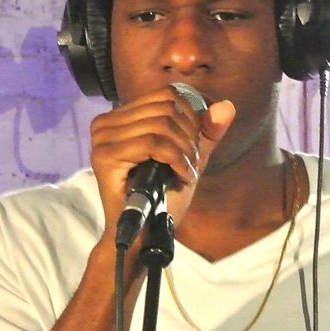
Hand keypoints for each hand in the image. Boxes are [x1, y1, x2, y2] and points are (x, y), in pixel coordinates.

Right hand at [90, 86, 234, 237]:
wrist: (142, 236)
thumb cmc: (161, 198)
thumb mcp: (188, 158)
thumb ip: (206, 132)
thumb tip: (227, 105)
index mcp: (120, 118)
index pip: (166, 94)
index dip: (191, 117)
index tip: (195, 146)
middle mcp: (106, 122)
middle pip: (166, 107)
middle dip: (189, 136)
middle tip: (191, 163)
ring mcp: (103, 138)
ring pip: (162, 124)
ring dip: (184, 151)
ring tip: (186, 172)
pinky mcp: (105, 156)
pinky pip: (153, 144)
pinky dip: (176, 160)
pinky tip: (182, 177)